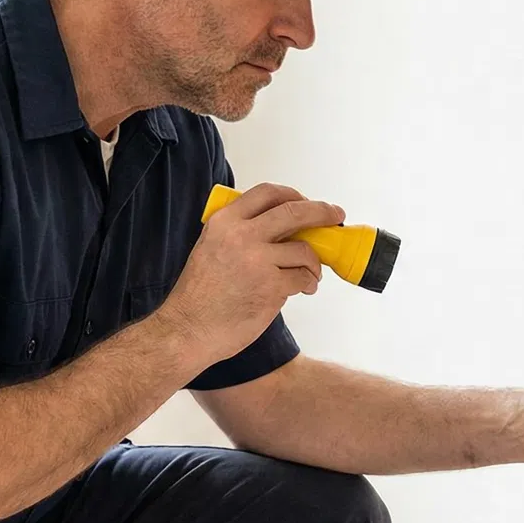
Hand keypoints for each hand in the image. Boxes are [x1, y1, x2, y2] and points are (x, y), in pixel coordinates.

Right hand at [158, 183, 345, 363]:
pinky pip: (302, 278)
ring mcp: (257, 261)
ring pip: (304, 250)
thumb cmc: (200, 296)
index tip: (307, 201)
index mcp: (224, 222)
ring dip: (314, 263)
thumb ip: (239, 232)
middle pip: (294, 211)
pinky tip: (303, 289)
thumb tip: (281, 227)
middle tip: (335, 216)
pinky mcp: (271, 287)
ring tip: (311, 275)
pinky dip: (307, 283)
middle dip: (322, 211)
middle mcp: (241, 235)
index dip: (294, 194)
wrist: (188, 329)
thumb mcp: (211, 248)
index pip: (267, 192)